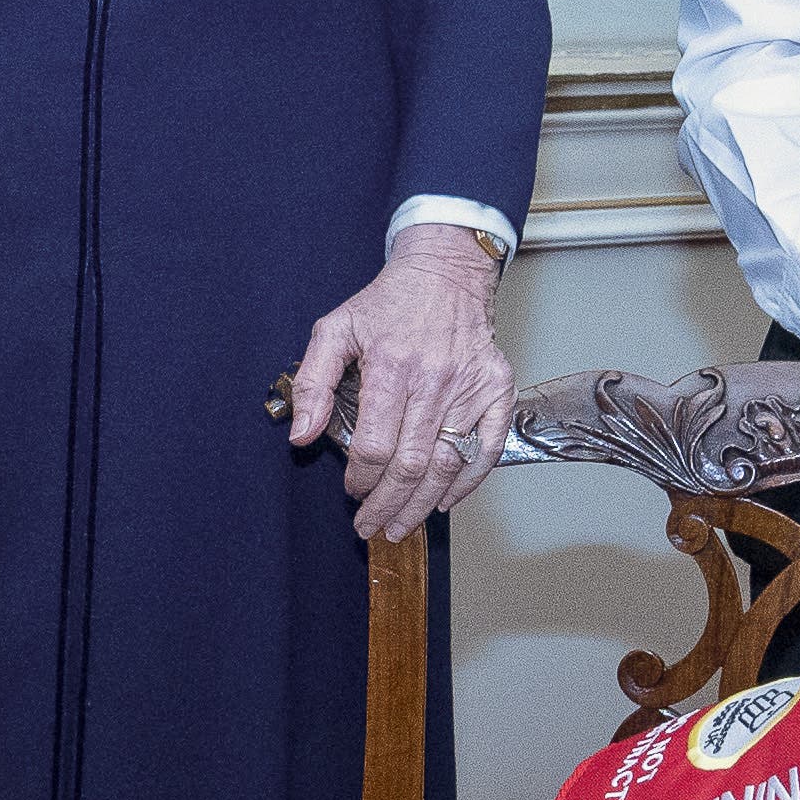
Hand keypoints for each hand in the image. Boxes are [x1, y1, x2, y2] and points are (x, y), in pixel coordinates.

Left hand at [289, 225, 512, 545]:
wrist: (445, 273)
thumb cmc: (389, 303)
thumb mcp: (335, 330)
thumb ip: (313, 383)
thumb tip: (301, 436)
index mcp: (389, 366)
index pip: (374, 445)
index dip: (360, 479)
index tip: (353, 491)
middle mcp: (432, 380)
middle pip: (410, 465)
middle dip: (387, 505)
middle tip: (372, 526)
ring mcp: (470, 387)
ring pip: (447, 464)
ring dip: (423, 504)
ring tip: (403, 526)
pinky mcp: (497, 389)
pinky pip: (487, 448)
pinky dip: (468, 482)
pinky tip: (446, 500)